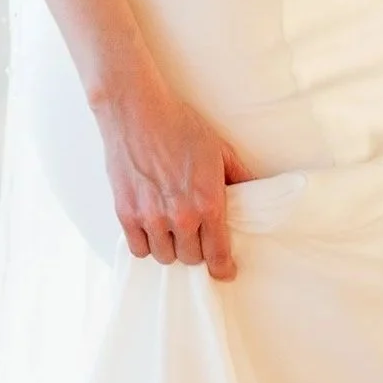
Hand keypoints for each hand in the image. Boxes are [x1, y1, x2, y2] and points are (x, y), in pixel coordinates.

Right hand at [96, 67, 250, 280]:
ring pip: (165, 256)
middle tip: (196, 236)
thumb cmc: (179, 125)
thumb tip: (256, 193)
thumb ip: (240, 177)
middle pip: (192, 258)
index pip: (218, 255)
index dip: (223, 268)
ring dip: (171, 248)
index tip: (224, 271)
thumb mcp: (220, 149)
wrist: (137, 110)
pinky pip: (139, 249)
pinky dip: (147, 244)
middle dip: (197, 250)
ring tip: (172, 232)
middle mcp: (181, 216)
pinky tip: (152, 231)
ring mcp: (151, 217)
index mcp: (208, 202)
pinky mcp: (126, 213)